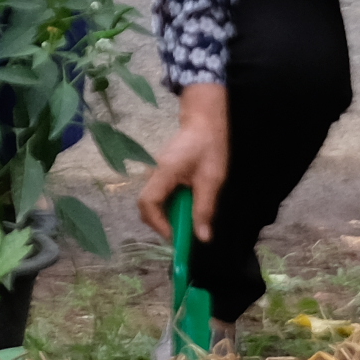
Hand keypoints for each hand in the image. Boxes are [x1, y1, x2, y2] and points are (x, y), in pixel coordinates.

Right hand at [135, 80, 229, 243]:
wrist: (204, 122)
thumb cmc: (210, 146)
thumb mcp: (212, 179)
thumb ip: (205, 208)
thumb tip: (202, 237)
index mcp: (165, 172)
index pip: (148, 203)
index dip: (159, 224)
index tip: (177, 236)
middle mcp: (154, 173)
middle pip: (146, 206)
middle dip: (162, 224)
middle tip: (183, 234)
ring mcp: (156, 173)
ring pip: (152, 203)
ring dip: (167, 216)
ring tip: (188, 221)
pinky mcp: (162, 174)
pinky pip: (160, 196)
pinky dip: (171, 207)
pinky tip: (187, 206)